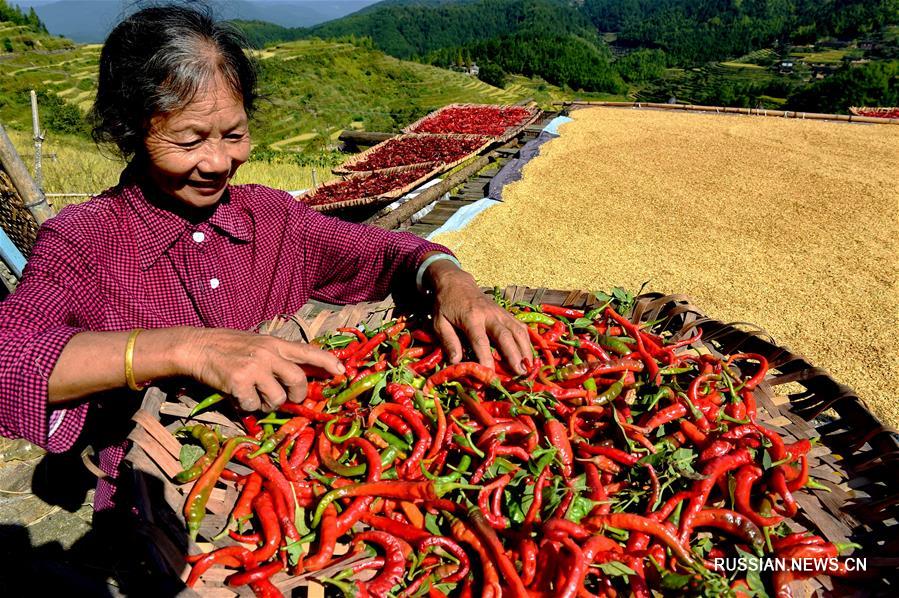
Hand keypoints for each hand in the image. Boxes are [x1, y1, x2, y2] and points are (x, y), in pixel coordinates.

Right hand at [179, 328, 344, 411]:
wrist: (198, 347)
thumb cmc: (231, 347)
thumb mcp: (260, 344)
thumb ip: (280, 356)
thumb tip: (304, 374)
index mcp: (276, 343)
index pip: (309, 351)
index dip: (328, 362)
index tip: (341, 372)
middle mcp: (268, 354)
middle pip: (298, 380)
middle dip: (298, 395)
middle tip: (290, 399)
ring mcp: (254, 368)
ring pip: (278, 398)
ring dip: (270, 404)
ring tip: (258, 396)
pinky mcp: (239, 383)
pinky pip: (255, 405)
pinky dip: (249, 406)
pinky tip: (240, 396)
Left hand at [427, 263, 531, 374]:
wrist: (457, 283)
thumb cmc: (446, 304)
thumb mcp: (439, 322)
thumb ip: (448, 341)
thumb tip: (456, 362)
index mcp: (470, 318)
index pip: (480, 341)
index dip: (486, 358)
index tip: (490, 375)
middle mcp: (489, 314)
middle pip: (505, 336)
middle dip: (514, 355)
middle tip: (520, 373)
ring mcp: (500, 313)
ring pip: (517, 330)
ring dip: (525, 349)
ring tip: (529, 367)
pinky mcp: (506, 313)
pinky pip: (520, 326)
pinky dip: (527, 340)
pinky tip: (529, 354)